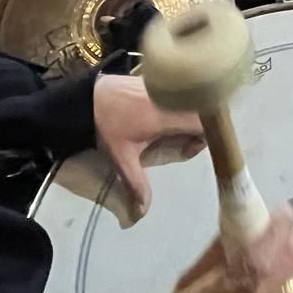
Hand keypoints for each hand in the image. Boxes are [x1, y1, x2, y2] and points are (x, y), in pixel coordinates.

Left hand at [92, 74, 205, 216]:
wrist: (88, 96)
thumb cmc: (107, 125)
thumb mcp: (121, 157)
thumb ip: (136, 183)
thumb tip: (143, 211)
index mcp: (167, 116)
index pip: (204, 123)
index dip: (205, 138)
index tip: (187, 149)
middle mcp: (172, 98)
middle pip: (203, 110)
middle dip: (200, 127)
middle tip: (182, 142)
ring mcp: (166, 86)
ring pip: (192, 99)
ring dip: (190, 114)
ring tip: (172, 129)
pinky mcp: (159, 80)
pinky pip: (181, 91)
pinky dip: (182, 103)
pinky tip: (164, 114)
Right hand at [150, 204, 292, 292]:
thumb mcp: (187, 290)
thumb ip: (217, 257)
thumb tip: (239, 225)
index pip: (263, 258)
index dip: (277, 230)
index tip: (283, 209)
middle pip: (290, 268)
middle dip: (290, 242)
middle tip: (284, 227)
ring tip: (283, 249)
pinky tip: (282, 278)